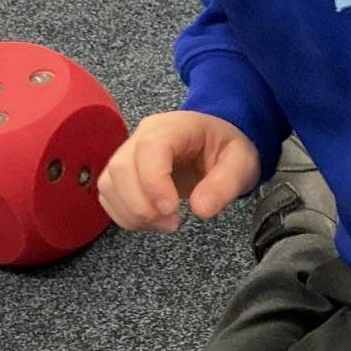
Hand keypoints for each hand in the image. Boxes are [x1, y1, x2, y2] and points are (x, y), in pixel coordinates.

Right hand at [98, 111, 260, 233]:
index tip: (170, 210)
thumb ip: (225, 184)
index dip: (153, 182)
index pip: (149, 148)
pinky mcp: (122, 174)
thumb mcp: (241, 163)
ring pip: (110, 184)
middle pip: (121, 168)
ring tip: (165, 223)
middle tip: (173, 222)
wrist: (215, 143)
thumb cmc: (226, 148)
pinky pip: (109, 196)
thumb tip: (201, 209)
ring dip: (133, 213)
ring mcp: (128, 153)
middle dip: (142, 205)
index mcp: (174, 126)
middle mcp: (143, 136)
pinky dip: (126, 215)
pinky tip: (151, 221)